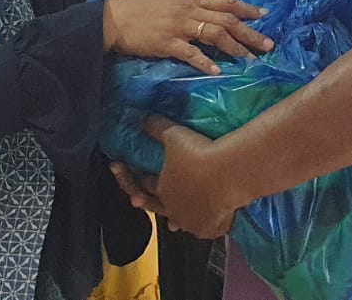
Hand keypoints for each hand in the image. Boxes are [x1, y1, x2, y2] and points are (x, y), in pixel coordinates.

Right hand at [104, 0, 272, 73]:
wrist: (111, 19)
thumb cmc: (135, 7)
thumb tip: (195, 2)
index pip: (224, 2)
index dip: (245, 9)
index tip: (264, 15)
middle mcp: (188, 10)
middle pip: (226, 20)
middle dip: (249, 32)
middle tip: (268, 44)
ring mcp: (179, 27)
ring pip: (215, 35)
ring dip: (235, 47)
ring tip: (250, 59)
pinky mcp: (168, 43)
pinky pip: (192, 53)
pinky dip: (206, 63)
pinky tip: (218, 71)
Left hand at [110, 116, 244, 238]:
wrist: (227, 174)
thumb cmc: (198, 154)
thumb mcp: (174, 135)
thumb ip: (156, 127)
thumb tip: (142, 120)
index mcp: (162, 189)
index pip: (145, 184)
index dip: (136, 178)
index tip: (124, 173)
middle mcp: (174, 209)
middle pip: (158, 206)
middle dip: (147, 202)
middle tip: (138, 201)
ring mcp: (192, 221)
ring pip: (181, 223)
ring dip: (177, 221)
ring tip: (174, 224)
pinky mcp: (212, 228)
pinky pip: (207, 230)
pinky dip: (206, 227)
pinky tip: (207, 227)